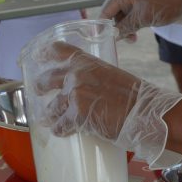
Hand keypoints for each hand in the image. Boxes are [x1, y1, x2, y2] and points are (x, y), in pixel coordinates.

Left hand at [28, 41, 181, 167]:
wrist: (145, 112)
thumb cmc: (133, 95)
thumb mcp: (111, 74)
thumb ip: (93, 76)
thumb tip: (83, 86)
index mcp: (86, 61)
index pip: (58, 49)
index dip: (44, 52)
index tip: (37, 56)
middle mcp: (76, 74)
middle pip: (47, 79)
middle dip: (39, 87)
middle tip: (36, 91)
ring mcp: (75, 94)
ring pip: (52, 107)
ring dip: (50, 115)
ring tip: (50, 119)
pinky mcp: (76, 115)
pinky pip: (60, 125)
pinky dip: (60, 130)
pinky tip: (60, 131)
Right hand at [101, 0, 181, 38]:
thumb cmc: (165, 6)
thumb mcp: (142, 18)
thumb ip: (125, 27)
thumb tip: (113, 35)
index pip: (106, 9)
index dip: (102, 24)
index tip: (101, 38)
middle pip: (114, 13)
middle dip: (117, 28)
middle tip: (123, 40)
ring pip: (124, 16)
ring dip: (126, 28)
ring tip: (133, 39)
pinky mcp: (145, 4)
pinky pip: (133, 16)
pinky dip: (133, 25)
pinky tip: (136, 34)